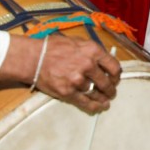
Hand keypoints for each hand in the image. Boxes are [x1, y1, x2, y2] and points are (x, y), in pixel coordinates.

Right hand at [0, 33, 121, 114]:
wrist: (33, 58)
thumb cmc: (52, 47)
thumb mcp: (76, 42)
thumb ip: (91, 50)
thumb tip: (103, 59)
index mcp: (92, 51)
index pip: (114, 66)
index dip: (117, 75)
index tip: (115, 78)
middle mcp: (88, 65)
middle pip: (106, 82)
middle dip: (111, 89)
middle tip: (111, 91)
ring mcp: (78, 80)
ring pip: (96, 94)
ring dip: (102, 98)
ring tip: (106, 101)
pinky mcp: (68, 92)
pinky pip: (85, 102)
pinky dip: (94, 106)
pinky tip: (99, 107)